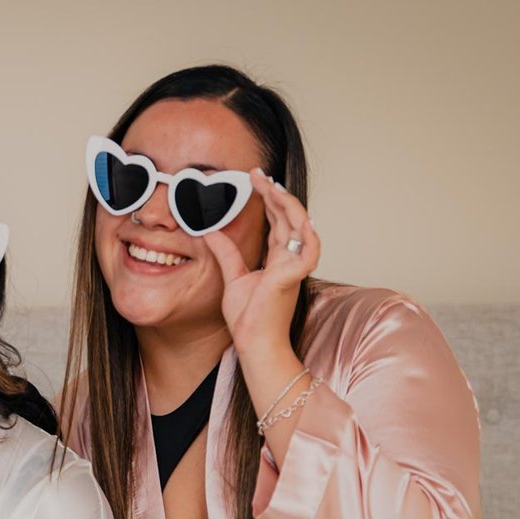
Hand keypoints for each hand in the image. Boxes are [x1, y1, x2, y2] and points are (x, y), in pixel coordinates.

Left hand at [207, 171, 320, 355]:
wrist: (254, 344)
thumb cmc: (249, 319)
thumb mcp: (232, 278)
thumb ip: (225, 253)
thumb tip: (209, 231)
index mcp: (276, 259)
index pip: (277, 221)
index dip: (268, 199)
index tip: (255, 179)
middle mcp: (288, 259)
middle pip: (288, 218)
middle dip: (275, 193)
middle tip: (258, 174)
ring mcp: (293, 267)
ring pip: (300, 227)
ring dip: (288, 205)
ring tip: (271, 187)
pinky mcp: (293, 277)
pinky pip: (310, 252)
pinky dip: (309, 235)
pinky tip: (300, 219)